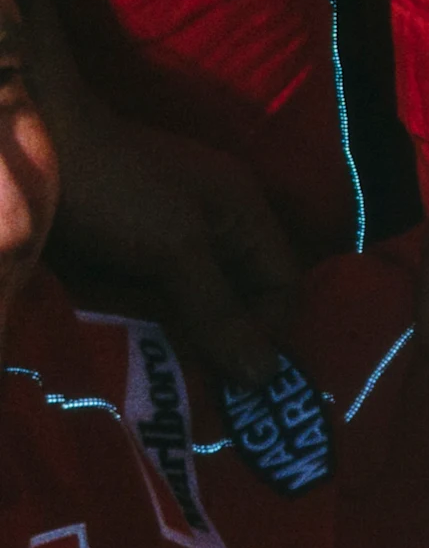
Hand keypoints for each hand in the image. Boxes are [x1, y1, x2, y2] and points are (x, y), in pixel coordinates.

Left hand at [47, 115, 295, 382]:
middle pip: (238, 300)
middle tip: (210, 393)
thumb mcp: (176, 249)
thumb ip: (220, 312)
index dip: (271, 330)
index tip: (246, 381)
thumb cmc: (117, 191)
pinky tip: (138, 354)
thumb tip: (265, 377)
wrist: (29, 154)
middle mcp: (211, 229)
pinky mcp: (121, 261)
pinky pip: (149, 305)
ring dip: (182, 342)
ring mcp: (163, 244)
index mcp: (242, 213)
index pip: (281, 283)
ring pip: (192, 308)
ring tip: (170, 380)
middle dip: (226, 344)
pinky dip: (146, 330)